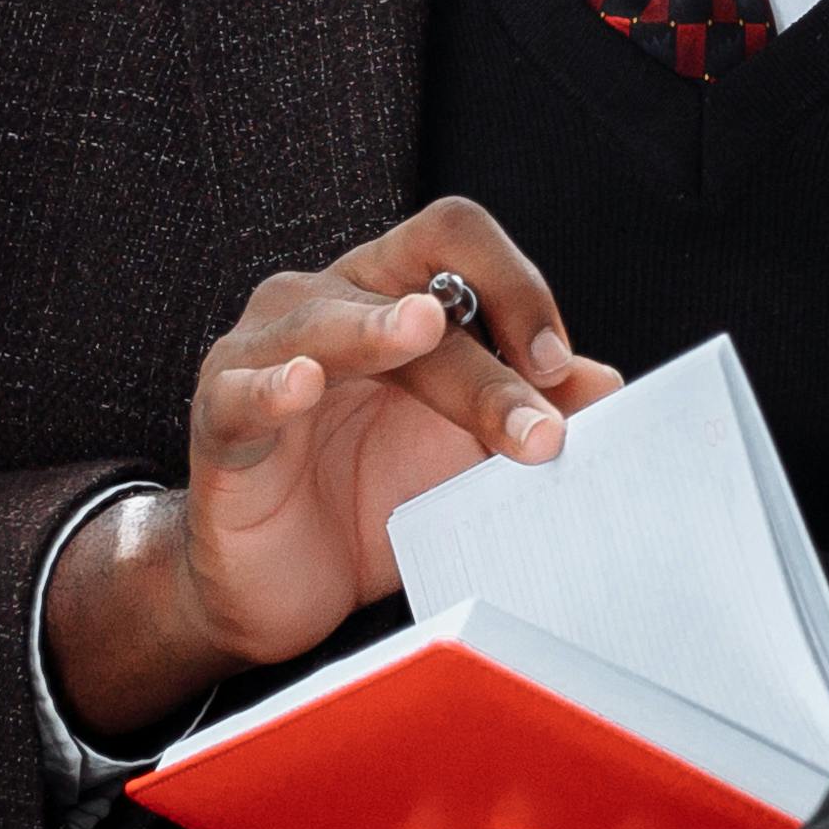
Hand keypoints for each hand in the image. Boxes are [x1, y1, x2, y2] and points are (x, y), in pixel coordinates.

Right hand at [46, 198, 626, 745]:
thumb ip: (531, 411)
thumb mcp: (467, 456)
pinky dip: (275, 383)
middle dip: (489, 362)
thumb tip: (608, 389)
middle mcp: (327, 301)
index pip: (455, 241)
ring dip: (384, 337)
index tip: (562, 366)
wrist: (284, 586)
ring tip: (421, 332)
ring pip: (329, 320)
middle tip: (540, 431)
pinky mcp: (219, 415)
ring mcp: (264, 351)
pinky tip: (303, 385)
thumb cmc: (370, 498)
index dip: (516, 284)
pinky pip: (245, 389)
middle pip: (413, 289)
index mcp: (391, 294)